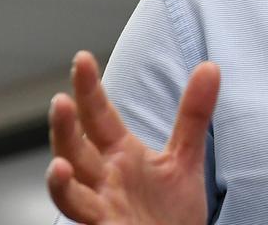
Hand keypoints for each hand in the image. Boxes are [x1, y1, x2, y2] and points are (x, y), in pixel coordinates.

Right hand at [46, 51, 218, 224]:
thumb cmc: (172, 209)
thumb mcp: (185, 157)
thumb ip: (193, 114)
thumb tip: (210, 66)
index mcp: (118, 154)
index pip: (98, 117)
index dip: (89, 89)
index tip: (82, 58)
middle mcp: (103, 179)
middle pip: (75, 151)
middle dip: (65, 128)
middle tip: (61, 100)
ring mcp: (101, 209)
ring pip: (70, 193)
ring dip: (59, 181)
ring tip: (57, 165)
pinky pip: (86, 221)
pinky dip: (76, 205)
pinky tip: (70, 195)